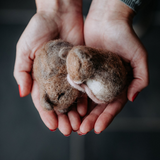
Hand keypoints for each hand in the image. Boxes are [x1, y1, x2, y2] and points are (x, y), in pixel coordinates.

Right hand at [14, 0, 85, 135]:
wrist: (59, 14)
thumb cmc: (39, 28)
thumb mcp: (24, 49)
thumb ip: (22, 71)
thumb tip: (23, 92)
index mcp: (41, 77)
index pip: (43, 100)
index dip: (47, 115)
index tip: (52, 127)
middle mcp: (55, 78)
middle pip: (59, 103)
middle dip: (63, 118)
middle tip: (68, 130)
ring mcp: (68, 74)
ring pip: (71, 98)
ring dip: (74, 113)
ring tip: (78, 124)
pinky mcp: (80, 68)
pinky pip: (82, 86)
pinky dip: (84, 99)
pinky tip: (86, 109)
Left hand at [78, 0, 148, 133]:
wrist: (106, 20)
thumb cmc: (124, 36)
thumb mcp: (139, 56)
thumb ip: (141, 78)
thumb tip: (132, 97)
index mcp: (119, 83)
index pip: (113, 105)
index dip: (106, 118)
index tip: (98, 128)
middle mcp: (105, 83)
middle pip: (98, 106)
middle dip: (91, 119)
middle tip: (82, 130)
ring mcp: (92, 77)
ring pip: (86, 99)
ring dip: (80, 113)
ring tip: (74, 124)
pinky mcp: (81, 70)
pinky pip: (77, 86)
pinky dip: (73, 98)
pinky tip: (68, 107)